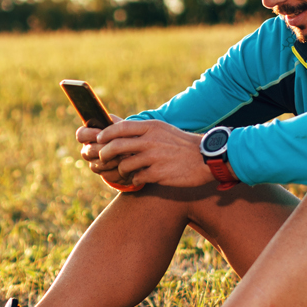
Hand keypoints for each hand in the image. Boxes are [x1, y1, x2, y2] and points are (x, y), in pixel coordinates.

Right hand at [76, 123, 138, 187]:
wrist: (137, 150)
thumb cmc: (126, 134)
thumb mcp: (121, 125)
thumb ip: (113, 124)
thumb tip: (110, 127)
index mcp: (89, 136)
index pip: (81, 135)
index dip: (89, 134)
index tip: (100, 134)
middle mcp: (88, 151)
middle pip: (89, 151)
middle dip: (104, 148)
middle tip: (119, 145)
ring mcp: (95, 164)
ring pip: (98, 165)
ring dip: (114, 159)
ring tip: (128, 154)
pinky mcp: (105, 175)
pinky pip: (108, 175)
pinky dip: (119, 171)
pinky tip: (128, 165)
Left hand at [82, 120, 216, 188]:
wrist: (206, 158)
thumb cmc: (181, 144)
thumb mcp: (163, 130)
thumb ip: (143, 130)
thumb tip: (117, 128)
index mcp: (152, 127)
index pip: (120, 127)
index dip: (106, 134)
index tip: (100, 139)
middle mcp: (151, 141)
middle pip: (116, 146)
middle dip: (104, 153)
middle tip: (103, 158)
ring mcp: (154, 158)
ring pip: (124, 165)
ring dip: (121, 170)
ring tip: (126, 172)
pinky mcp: (159, 174)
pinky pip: (137, 178)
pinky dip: (135, 180)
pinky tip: (140, 178)